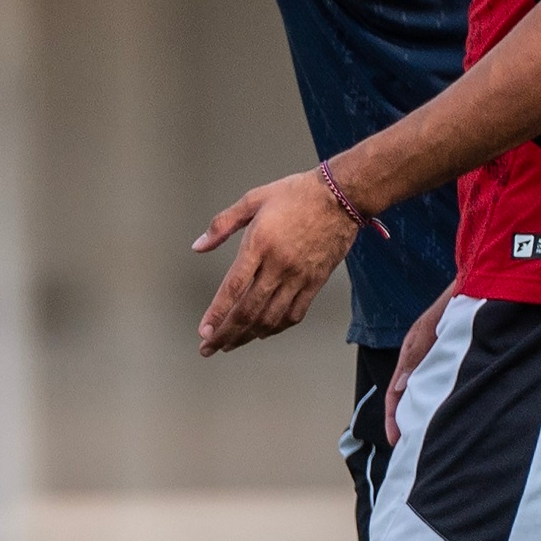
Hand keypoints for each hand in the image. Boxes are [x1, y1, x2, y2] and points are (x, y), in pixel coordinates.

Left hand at [193, 168, 356, 355]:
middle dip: (225, 334)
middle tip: (209, 347)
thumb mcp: (253, 199)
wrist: (341, 197)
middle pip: (248, 310)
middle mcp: (278, 264)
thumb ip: (222, 224)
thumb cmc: (297, 194)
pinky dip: (276, 328)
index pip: (233, 288)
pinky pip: (294, 314)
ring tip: (230, 344)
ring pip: (270, 318)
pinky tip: (262, 332)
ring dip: (247, 336)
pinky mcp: (315, 282)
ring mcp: (298, 276)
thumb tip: (198, 246)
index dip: (217, 313)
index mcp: (259, 243)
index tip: (203, 331)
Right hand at [384, 283, 458, 445]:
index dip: (394, 416)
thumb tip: (399, 388)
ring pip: (426, 388)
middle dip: (406, 418)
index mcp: (412, 347)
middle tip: (410, 446)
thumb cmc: (460, 297)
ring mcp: (440, 354)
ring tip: (428, 435)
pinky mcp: (457, 354)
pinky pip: (442, 381)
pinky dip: (440, 399)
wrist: (486, 282)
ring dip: (424, 409)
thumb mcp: (433, 327)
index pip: (396, 390)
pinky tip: (450, 411)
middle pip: (408, 392)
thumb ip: (416, 355)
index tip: (395, 439)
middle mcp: (424, 354)